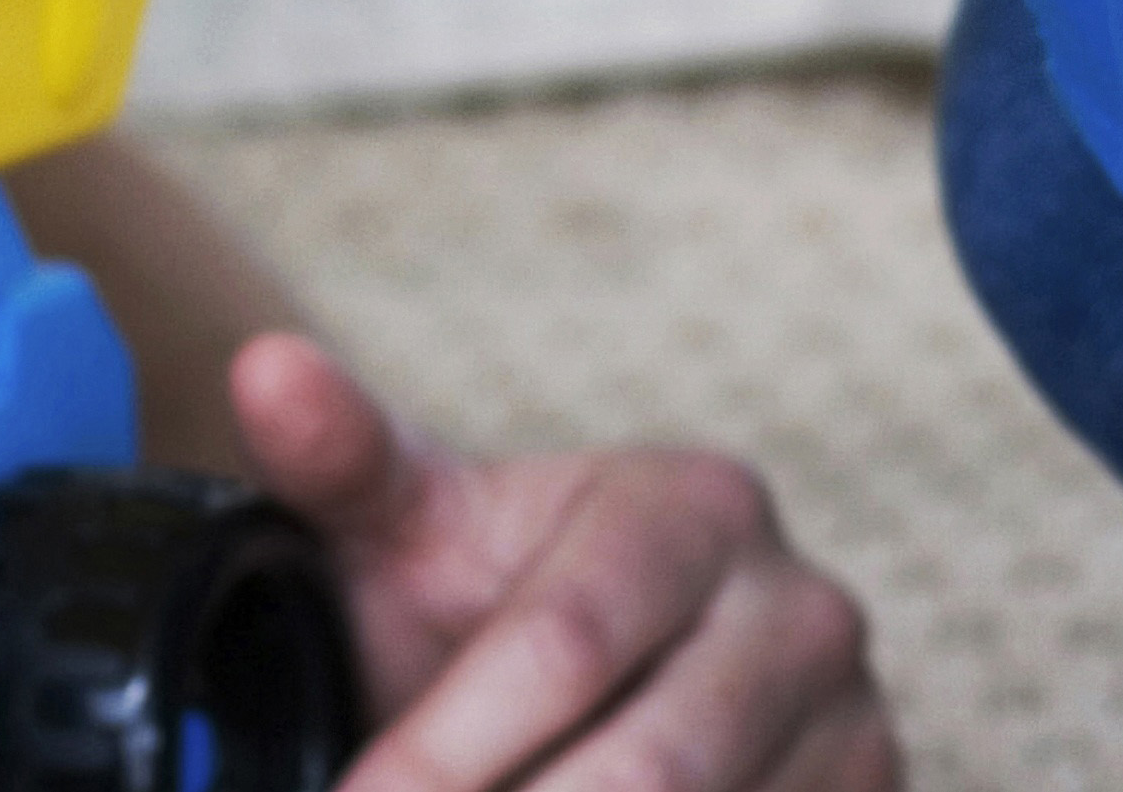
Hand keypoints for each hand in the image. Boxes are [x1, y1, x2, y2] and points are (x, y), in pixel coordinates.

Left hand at [243, 332, 894, 791]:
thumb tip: (264, 370)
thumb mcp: (414, 526)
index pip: (563, 645)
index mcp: (697, 506)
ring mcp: (858, 726)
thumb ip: (341, 457)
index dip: (439, 751)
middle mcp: (804, 609)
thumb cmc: (486, 595)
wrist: (597, 670)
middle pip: (649, 768)